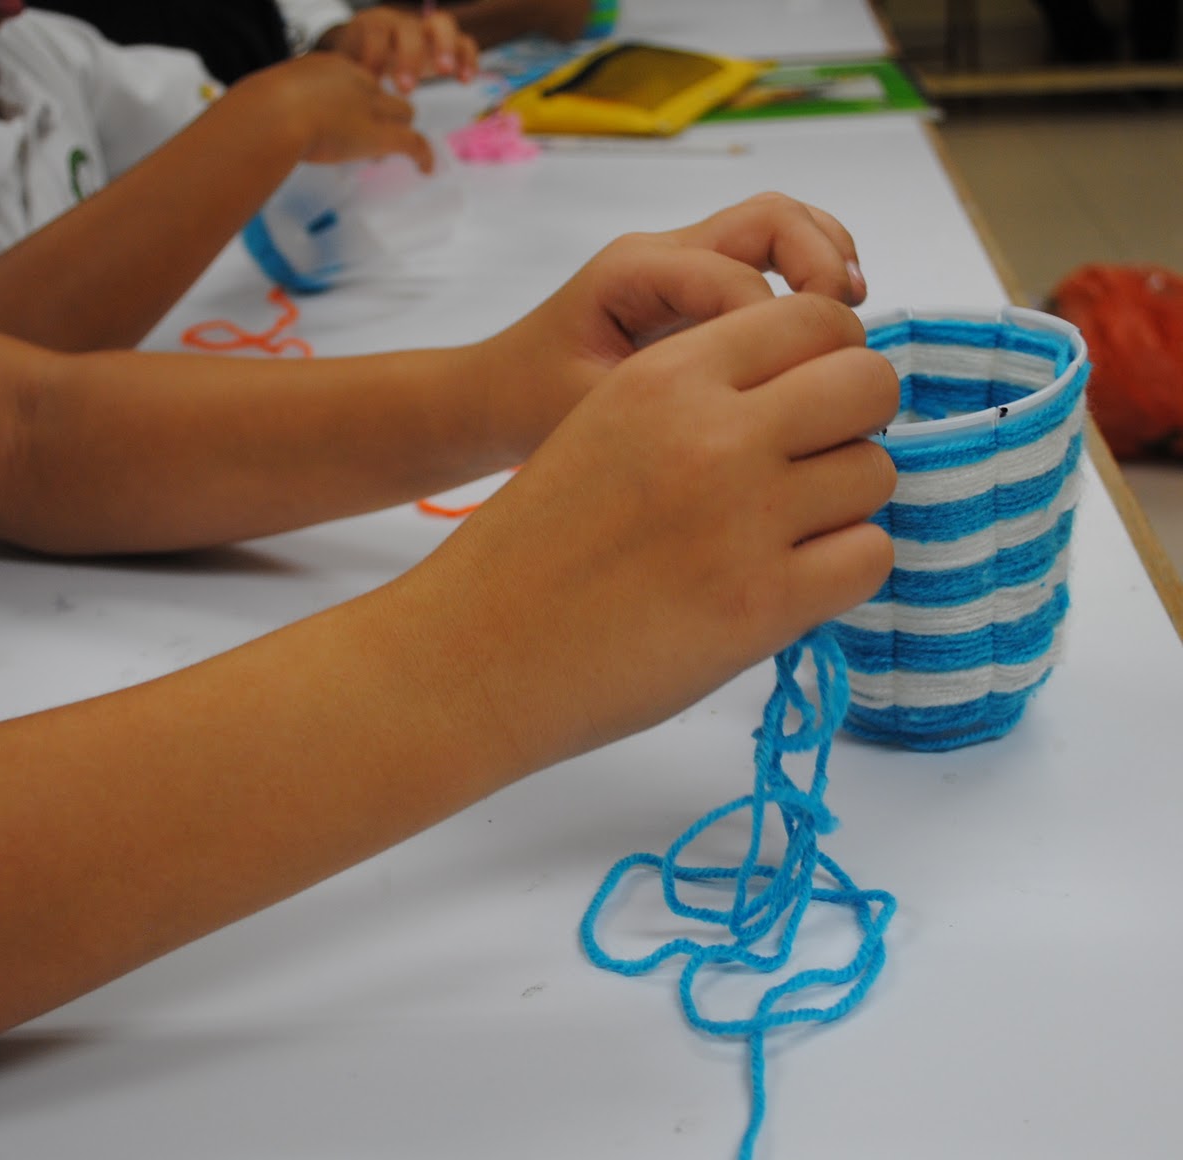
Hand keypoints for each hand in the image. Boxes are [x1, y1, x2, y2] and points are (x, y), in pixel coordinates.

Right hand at [249, 52, 435, 171]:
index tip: (344, 116)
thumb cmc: (259, 111)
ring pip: (403, 113)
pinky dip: (423, 155)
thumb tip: (247, 129)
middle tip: (374, 138)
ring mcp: (370, 107)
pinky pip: (413, 142)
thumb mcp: (260, 102)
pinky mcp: (379, 135)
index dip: (353, 100)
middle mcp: (354, 81)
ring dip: (402, 131)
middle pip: (383, 92)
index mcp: (325, 68)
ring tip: (407, 153)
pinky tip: (428, 169)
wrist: (275, 112)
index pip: (351, 79)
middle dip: (383, 112)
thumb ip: (264, 111)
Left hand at [317, 9, 480, 91]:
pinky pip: (464, 42)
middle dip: (409, 57)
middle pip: (408, 28)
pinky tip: (465, 80)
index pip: (374, 32)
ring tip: (446, 73)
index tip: (371, 84)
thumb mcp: (347, 77)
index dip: (374, 56)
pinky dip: (468, 57)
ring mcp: (426, 31)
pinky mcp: (446, 45)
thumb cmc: (356, 71)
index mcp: (372, 27)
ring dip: (445, 48)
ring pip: (442, 24)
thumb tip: (351, 131)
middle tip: (406, 88)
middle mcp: (400, 24)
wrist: (367, 56)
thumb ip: (349, 93)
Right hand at [395, 294, 898, 773]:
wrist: (473, 652)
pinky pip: (869, 556)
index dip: (831, 358)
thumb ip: (696, 397)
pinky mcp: (764, 605)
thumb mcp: (599, 426)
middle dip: (855, 422)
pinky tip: (782, 584)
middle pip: (869, 385)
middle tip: (811, 467)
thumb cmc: (530, 548)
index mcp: (665, 376)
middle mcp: (713, 433)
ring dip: (843, 505)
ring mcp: (744, 519)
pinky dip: (839, 570)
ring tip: (778, 537)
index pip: (816, 319)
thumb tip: (810, 393)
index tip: (809, 400)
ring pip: (874, 475)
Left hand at [470, 193, 870, 456]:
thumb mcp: (593, 415)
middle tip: (846, 321)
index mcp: (631, 273)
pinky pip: (767, 258)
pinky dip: (808, 276)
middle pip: (769, 217)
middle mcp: (662, 254)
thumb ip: (669, 405)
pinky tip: (826, 329)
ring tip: (852, 312)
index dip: (776, 327)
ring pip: (777, 225)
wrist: (492, 398)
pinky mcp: (695, 287)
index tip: (793, 386)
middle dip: (819, 262)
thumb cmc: (530, 407)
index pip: (732, 279)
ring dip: (824, 259)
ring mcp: (682, 264)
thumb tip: (766, 412)